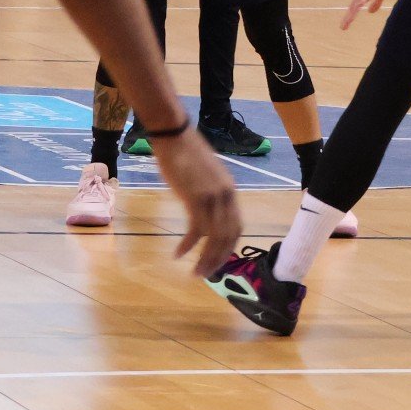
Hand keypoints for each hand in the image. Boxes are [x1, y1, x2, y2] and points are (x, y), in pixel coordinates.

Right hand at [150, 124, 241, 275]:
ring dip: (206, 259)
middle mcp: (226, 197)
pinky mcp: (195, 198)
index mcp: (230, 191)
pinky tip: (178, 254)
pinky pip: (195, 230)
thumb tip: (205, 211)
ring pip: (214, 238)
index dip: (229, 247)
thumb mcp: (205, 175)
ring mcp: (212, 198)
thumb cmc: (185, 152)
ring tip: (195, 273)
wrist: (174, 135)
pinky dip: (188, 245)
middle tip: (207, 274)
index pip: (237, 226)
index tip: (218, 260)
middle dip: (219, 259)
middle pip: (228, 236)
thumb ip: (209, 193)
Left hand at [343, 0, 405, 28]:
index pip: (356, 8)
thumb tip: (370, 12)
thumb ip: (376, 2)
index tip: (344, 27)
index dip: (350, 17)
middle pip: (354, 5)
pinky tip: (361, 3)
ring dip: (354, 8)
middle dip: (349, 16)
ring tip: (349, 19)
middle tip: (343, 27)